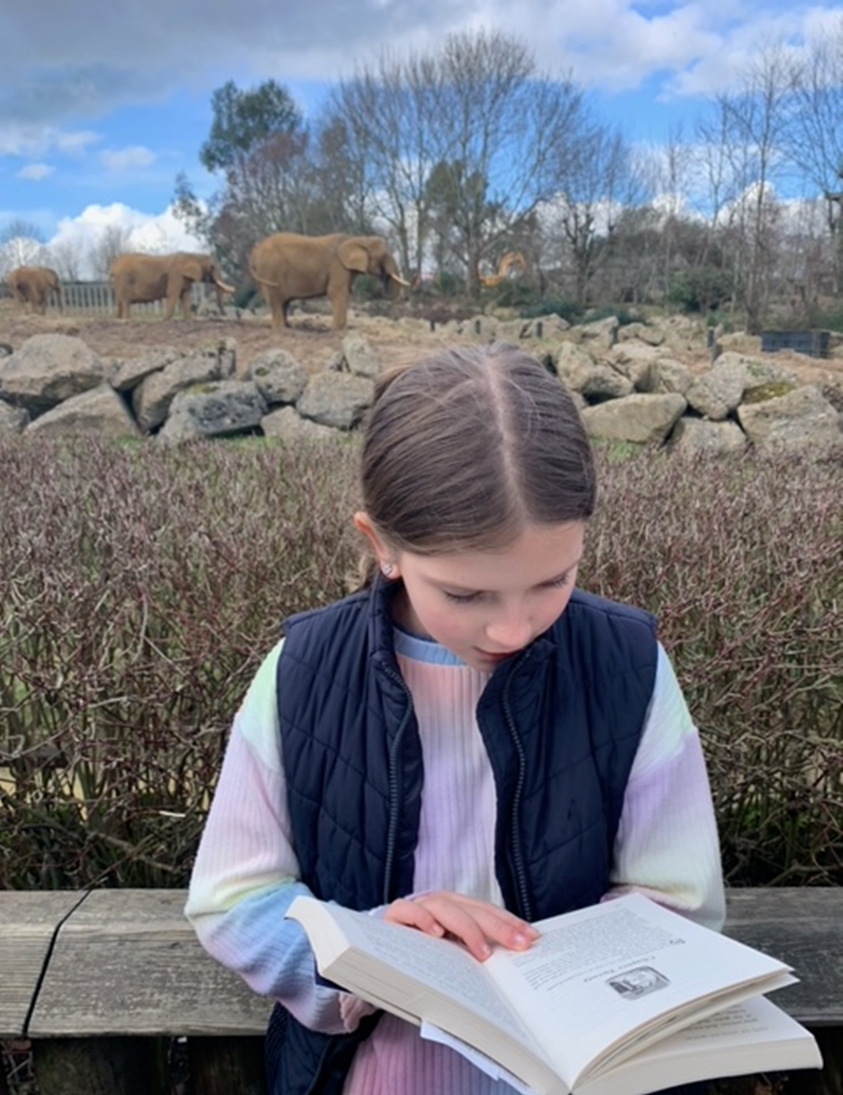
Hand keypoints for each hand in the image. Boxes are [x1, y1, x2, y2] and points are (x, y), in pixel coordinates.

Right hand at [383, 891, 538, 960]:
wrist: (374, 961)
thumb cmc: (420, 960)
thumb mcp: (452, 957)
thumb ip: (473, 953)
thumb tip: (512, 959)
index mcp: (455, 909)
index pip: (487, 911)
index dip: (509, 922)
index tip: (533, 937)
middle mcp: (437, 904)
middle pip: (472, 909)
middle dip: (498, 926)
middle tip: (521, 943)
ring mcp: (415, 907)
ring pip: (444, 906)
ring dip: (465, 928)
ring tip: (482, 951)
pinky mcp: (392, 916)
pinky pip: (408, 911)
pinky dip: (422, 919)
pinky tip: (436, 934)